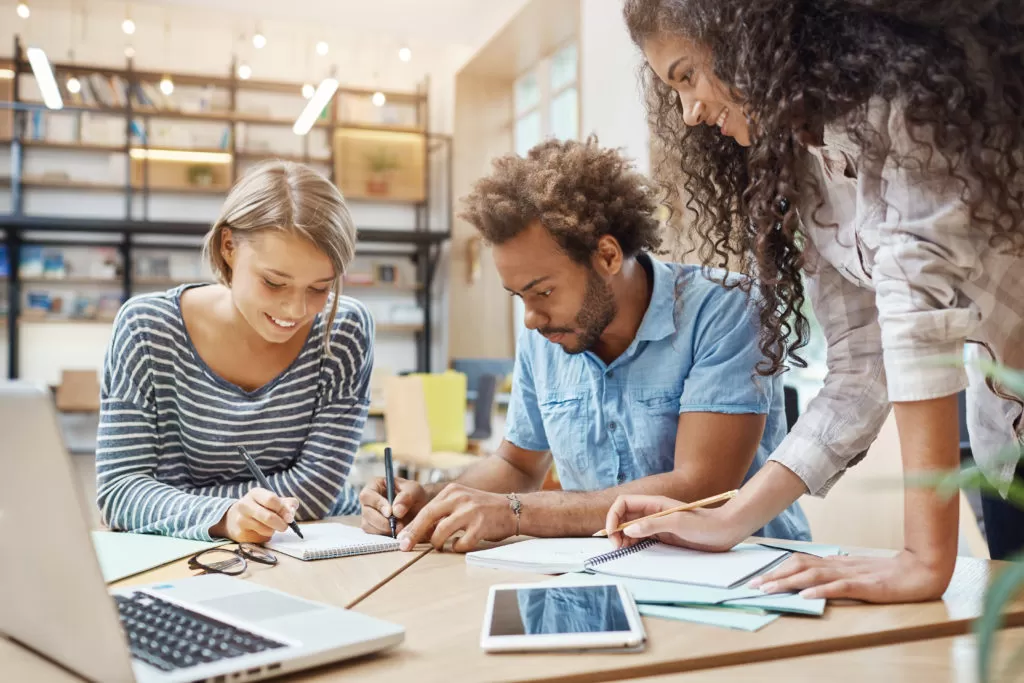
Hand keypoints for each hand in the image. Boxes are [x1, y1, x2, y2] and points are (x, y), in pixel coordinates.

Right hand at [211, 488, 298, 543]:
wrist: (236, 519)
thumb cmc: (261, 508)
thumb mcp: (274, 501)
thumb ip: (287, 504)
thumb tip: (291, 513)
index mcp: (255, 493)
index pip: (271, 499)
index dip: (283, 509)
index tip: (290, 518)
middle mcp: (245, 504)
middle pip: (269, 516)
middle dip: (281, 524)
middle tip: (285, 526)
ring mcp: (241, 519)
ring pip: (265, 529)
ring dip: (273, 530)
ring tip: (272, 527)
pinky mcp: (240, 533)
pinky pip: (260, 538)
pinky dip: (266, 536)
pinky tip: (262, 531)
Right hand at [359, 477, 426, 537]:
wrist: (420, 510)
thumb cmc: (415, 496)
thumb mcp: (415, 490)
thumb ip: (406, 497)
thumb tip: (396, 510)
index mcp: (375, 485)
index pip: (367, 495)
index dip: (377, 504)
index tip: (390, 512)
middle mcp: (369, 501)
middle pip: (366, 512)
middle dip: (382, 521)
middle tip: (398, 525)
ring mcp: (369, 516)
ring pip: (368, 526)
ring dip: (384, 530)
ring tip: (401, 528)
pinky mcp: (373, 528)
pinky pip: (373, 535)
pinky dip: (385, 536)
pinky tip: (397, 533)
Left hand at [397, 483, 514, 552]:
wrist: (513, 509)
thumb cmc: (484, 509)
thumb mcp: (462, 502)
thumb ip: (443, 511)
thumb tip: (418, 531)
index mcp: (452, 491)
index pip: (425, 509)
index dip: (412, 525)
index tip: (401, 538)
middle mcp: (459, 498)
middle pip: (428, 517)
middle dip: (414, 534)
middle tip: (404, 547)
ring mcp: (470, 511)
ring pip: (441, 532)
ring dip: (436, 543)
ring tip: (440, 547)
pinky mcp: (481, 526)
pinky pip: (460, 543)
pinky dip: (457, 548)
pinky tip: (460, 545)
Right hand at [605, 494, 746, 550]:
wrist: (724, 531)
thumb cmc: (704, 524)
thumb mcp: (678, 523)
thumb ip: (652, 525)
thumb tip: (628, 530)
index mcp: (654, 504)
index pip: (624, 503)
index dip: (613, 516)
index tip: (612, 533)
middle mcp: (653, 512)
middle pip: (624, 516)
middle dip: (615, 529)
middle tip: (616, 546)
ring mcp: (657, 524)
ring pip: (630, 529)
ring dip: (622, 538)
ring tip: (622, 550)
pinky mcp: (663, 536)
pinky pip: (641, 538)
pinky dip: (632, 544)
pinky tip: (633, 550)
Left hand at [748, 550, 951, 602]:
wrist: (921, 570)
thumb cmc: (887, 572)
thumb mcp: (856, 570)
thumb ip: (836, 571)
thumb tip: (813, 572)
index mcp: (835, 562)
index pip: (800, 561)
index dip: (777, 568)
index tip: (758, 578)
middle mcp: (839, 565)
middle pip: (800, 566)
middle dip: (774, 576)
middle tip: (753, 586)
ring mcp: (852, 574)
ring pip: (814, 575)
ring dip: (789, 583)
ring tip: (770, 590)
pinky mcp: (866, 585)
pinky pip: (840, 587)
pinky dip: (821, 590)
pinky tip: (806, 595)